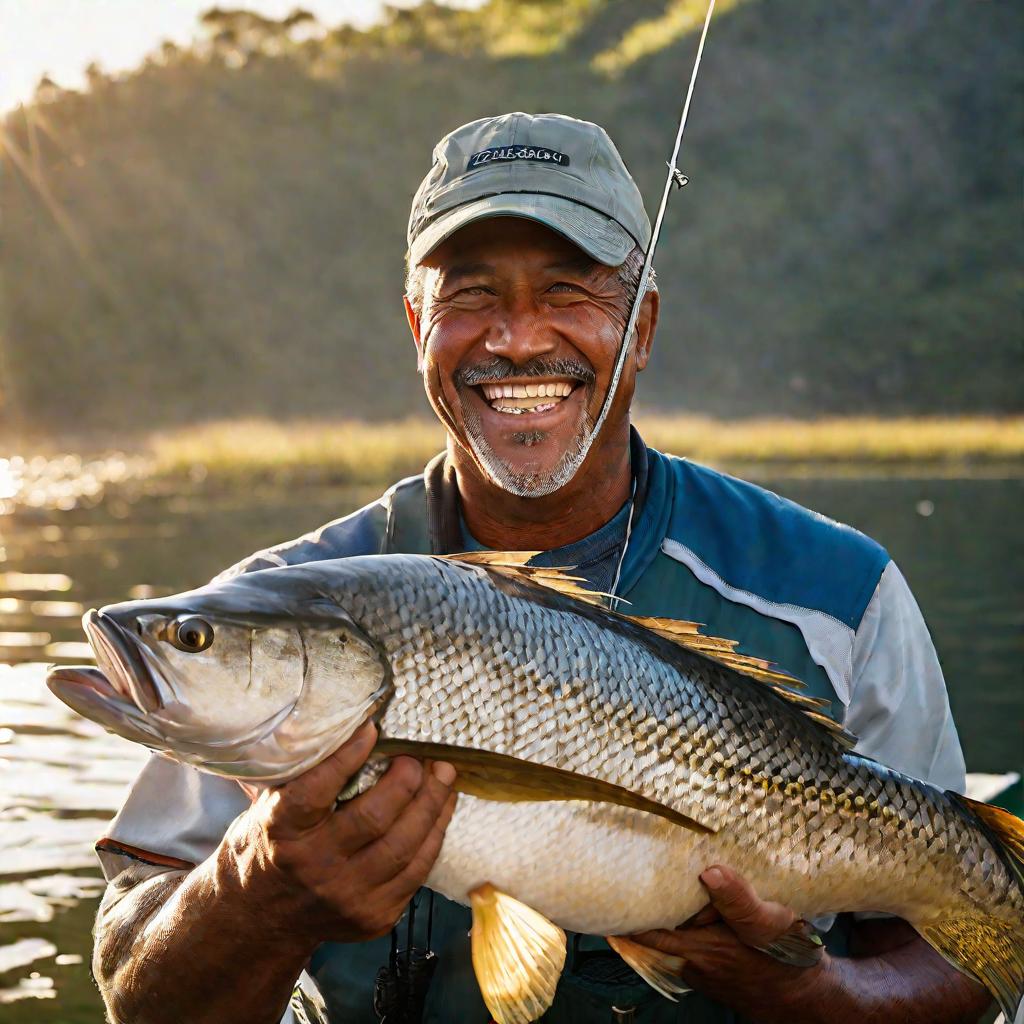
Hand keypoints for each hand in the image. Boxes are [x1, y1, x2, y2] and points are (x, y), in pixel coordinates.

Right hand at [225, 722, 457, 947]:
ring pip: (405, 846)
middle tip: (420, 758)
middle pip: (374, 819)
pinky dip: (434, 835)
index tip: (372, 730)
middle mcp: (314, 866)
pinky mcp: (373, 917)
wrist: (261, 917)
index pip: (315, 791)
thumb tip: (343, 721)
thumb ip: (302, 770)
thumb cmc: (273, 842)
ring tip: (444, 776)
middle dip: (407, 781)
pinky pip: (417, 872)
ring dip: (433, 805)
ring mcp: (346, 896)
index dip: (346, 758)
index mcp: (281, 830)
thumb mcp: (269, 804)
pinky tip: (441, 809)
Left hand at [629, 865, 832, 1021]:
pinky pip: (687, 944)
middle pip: (653, 931)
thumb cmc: (788, 960)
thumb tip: (710, 872)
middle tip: (630, 871)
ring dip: (668, 914)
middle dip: (644, 905)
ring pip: (671, 936)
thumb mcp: (771, 924)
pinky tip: (695, 905)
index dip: (626, 909)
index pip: (645, 931)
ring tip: (658, 879)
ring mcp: (700, 970)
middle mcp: (693, 964)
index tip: (611, 884)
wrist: (807, 997)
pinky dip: (685, 926)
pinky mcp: (710, 971)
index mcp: (701, 950)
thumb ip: (739, 900)